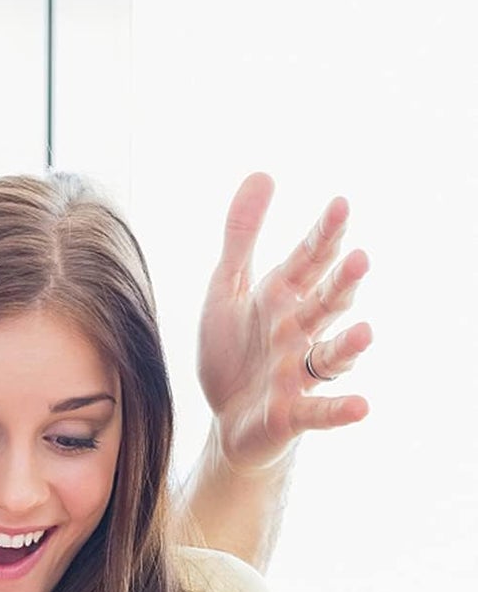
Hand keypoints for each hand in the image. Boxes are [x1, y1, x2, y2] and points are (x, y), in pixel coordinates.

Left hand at [198, 174, 373, 474]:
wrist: (227, 418)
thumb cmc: (233, 352)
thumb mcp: (227, 290)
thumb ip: (242, 237)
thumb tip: (264, 173)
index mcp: (282, 299)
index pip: (309, 262)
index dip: (323, 236)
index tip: (340, 205)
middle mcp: (298, 332)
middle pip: (326, 304)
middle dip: (341, 285)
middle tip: (358, 260)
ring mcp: (298, 373)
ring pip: (330, 357)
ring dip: (348, 346)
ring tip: (365, 333)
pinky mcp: (291, 413)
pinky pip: (319, 412)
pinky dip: (338, 410)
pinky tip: (361, 407)